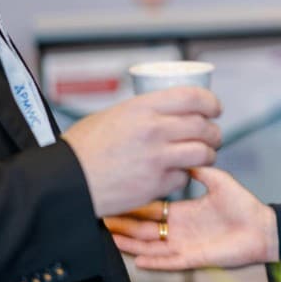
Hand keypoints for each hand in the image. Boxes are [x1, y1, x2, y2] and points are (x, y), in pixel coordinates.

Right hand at [62, 87, 221, 216]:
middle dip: (213, 132)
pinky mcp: (156, 184)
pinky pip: (183, 178)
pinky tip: (172, 175)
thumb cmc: (82, 148)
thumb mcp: (112, 115)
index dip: (211, 102)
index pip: (194, 97)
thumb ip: (141, 113)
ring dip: (207, 155)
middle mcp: (154, 130)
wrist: (66, 181)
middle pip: (203, 126)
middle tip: (211, 136)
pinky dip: (181, 177)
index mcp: (143, 107)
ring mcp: (157, 158)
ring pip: (202, 153)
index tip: (214, 109)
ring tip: (201, 156)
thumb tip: (165, 113)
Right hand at [106, 167, 277, 269]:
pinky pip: (170, 262)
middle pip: (145, 229)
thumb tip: (183, 154)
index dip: (134, 206)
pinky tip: (137, 260)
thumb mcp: (219, 181)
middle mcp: (180, 230)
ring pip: (152, 247)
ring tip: (111, 240)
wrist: (262, 228)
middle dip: (124, 226)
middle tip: (103, 220)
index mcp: (184, 212)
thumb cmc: (244, 206)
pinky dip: (154, 261)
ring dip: (132, 244)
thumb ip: (200, 170)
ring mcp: (185, 245)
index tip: (117, 199)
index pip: (152, 209)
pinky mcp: (195, 259)